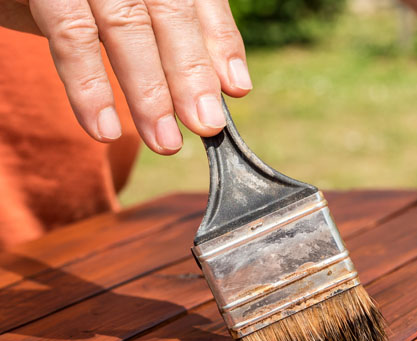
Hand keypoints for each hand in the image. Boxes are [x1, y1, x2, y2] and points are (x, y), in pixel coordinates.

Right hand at [7, 0, 250, 153]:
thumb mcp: (131, 10)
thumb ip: (177, 37)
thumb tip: (227, 84)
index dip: (220, 42)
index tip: (236, 88)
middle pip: (170, 14)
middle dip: (190, 75)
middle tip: (207, 125)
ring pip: (127, 28)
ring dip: (149, 92)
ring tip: (165, 142)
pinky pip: (71, 38)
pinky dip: (89, 89)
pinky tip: (105, 130)